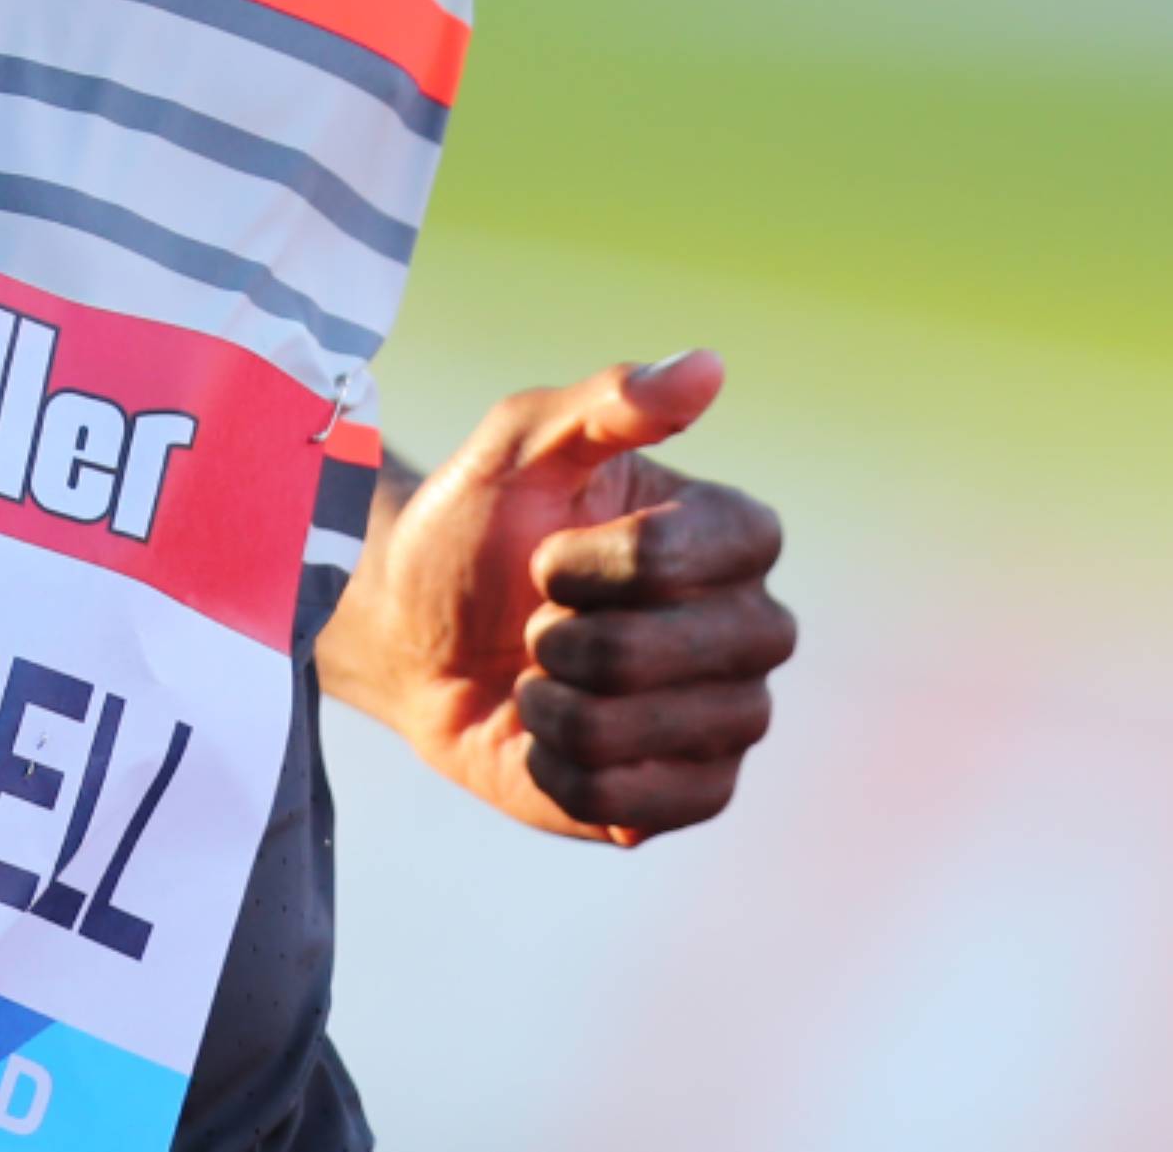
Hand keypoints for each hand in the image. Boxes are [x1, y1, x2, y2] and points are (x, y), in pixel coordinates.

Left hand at [312, 352, 791, 845]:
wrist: (418, 640)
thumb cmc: (475, 531)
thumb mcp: (517, 445)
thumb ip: (607, 403)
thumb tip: (708, 366)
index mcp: (734, 535)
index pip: (709, 549)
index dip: (606, 560)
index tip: (546, 554)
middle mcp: (754, 627)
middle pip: (687, 649)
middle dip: (573, 637)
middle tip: (538, 625)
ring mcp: (731, 718)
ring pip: (652, 731)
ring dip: (556, 704)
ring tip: (537, 679)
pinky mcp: (693, 794)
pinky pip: (640, 806)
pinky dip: (562, 770)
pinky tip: (544, 740)